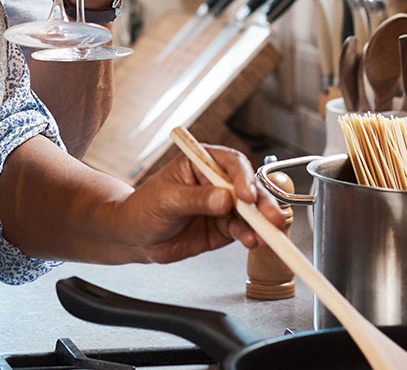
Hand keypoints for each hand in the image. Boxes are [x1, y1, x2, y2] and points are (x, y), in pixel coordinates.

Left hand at [102, 142, 285, 264]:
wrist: (134, 237)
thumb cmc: (143, 208)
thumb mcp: (166, 201)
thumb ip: (196, 200)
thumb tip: (225, 200)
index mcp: (202, 163)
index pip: (231, 164)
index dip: (244, 179)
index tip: (247, 196)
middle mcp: (217, 182)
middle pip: (249, 188)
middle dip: (262, 204)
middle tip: (272, 219)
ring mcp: (223, 206)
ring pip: (250, 212)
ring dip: (261, 224)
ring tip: (265, 237)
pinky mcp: (224, 228)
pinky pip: (243, 231)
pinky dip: (251, 237)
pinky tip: (252, 242)